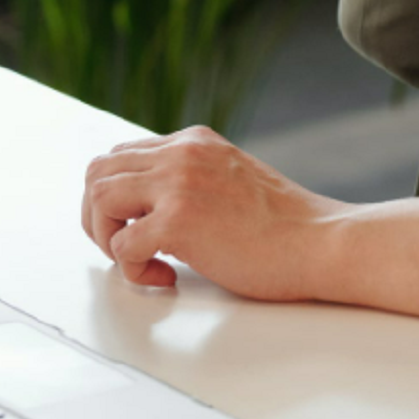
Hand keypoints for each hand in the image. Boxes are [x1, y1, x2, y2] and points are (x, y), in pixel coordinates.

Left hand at [81, 126, 345, 299]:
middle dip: (98, 216)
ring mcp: (178, 183)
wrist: (321, 242)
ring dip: (107, 238)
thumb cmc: (283, 226)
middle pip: (97, 171)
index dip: (114, 198)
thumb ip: (190, 180)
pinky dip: (133, 270)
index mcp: (192, 142)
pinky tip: (166, 276)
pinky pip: (121, 246)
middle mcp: (181, 153)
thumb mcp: (228, 179)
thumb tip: (145, 208)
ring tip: (142, 260)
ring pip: (99, 199)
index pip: (120, 155)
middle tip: (124, 247)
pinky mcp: (180, 221)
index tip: (132, 228)